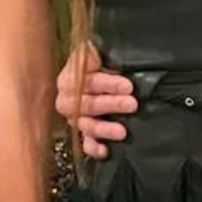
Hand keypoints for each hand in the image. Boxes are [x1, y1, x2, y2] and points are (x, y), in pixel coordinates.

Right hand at [55, 43, 136, 159]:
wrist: (99, 70)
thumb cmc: (102, 60)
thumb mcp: (97, 50)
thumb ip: (95, 52)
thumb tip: (97, 51)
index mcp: (71, 77)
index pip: (89, 81)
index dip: (108, 84)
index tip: (128, 86)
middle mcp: (69, 98)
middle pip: (88, 104)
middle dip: (111, 104)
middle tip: (132, 104)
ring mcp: (75, 116)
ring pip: (86, 124)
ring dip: (103, 129)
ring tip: (122, 131)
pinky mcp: (84, 130)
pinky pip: (85, 142)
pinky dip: (93, 147)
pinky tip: (105, 151)